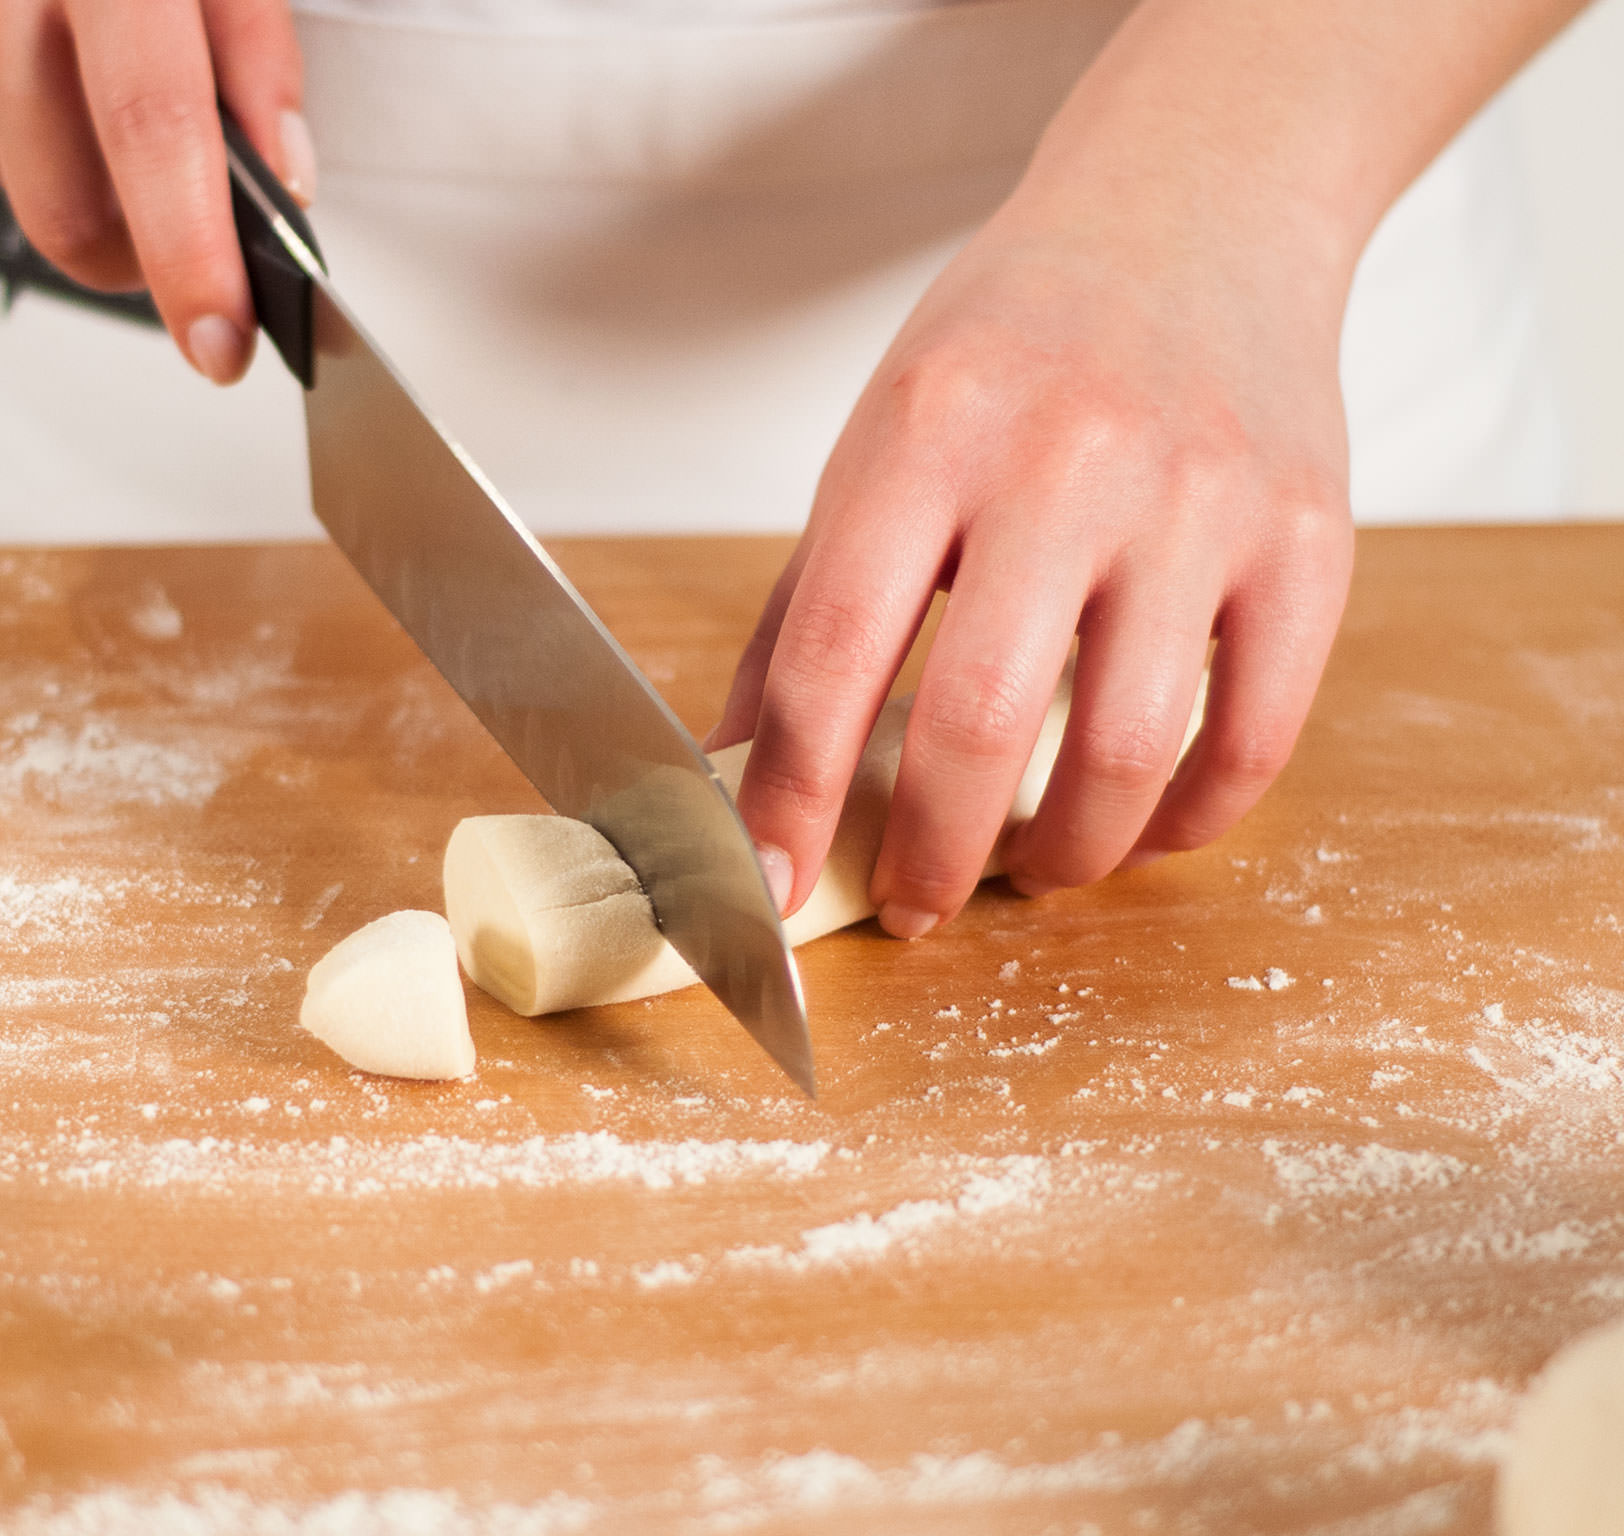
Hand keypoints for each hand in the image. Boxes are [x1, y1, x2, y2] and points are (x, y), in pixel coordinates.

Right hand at [0, 0, 313, 384]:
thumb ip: (252, 44)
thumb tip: (283, 173)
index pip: (150, 127)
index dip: (190, 253)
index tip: (220, 338)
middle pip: (71, 211)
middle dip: (139, 244)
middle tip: (177, 202)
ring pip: (17, 188)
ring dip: (68, 164)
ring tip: (76, 60)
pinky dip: (4, 117)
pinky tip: (8, 43)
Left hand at [709, 160, 1355, 936]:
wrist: (1193, 212)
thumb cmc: (1011, 348)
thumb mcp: (874, 444)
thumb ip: (803, 614)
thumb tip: (733, 771)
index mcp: (926, 432)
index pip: (835, 653)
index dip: (793, 795)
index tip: (771, 886)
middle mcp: (1064, 461)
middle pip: (980, 724)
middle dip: (934, 858)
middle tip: (919, 903)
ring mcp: (1199, 499)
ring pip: (1127, 751)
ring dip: (1064, 856)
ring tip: (1028, 867)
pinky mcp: (1308, 538)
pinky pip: (1255, 734)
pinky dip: (1188, 820)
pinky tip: (1140, 827)